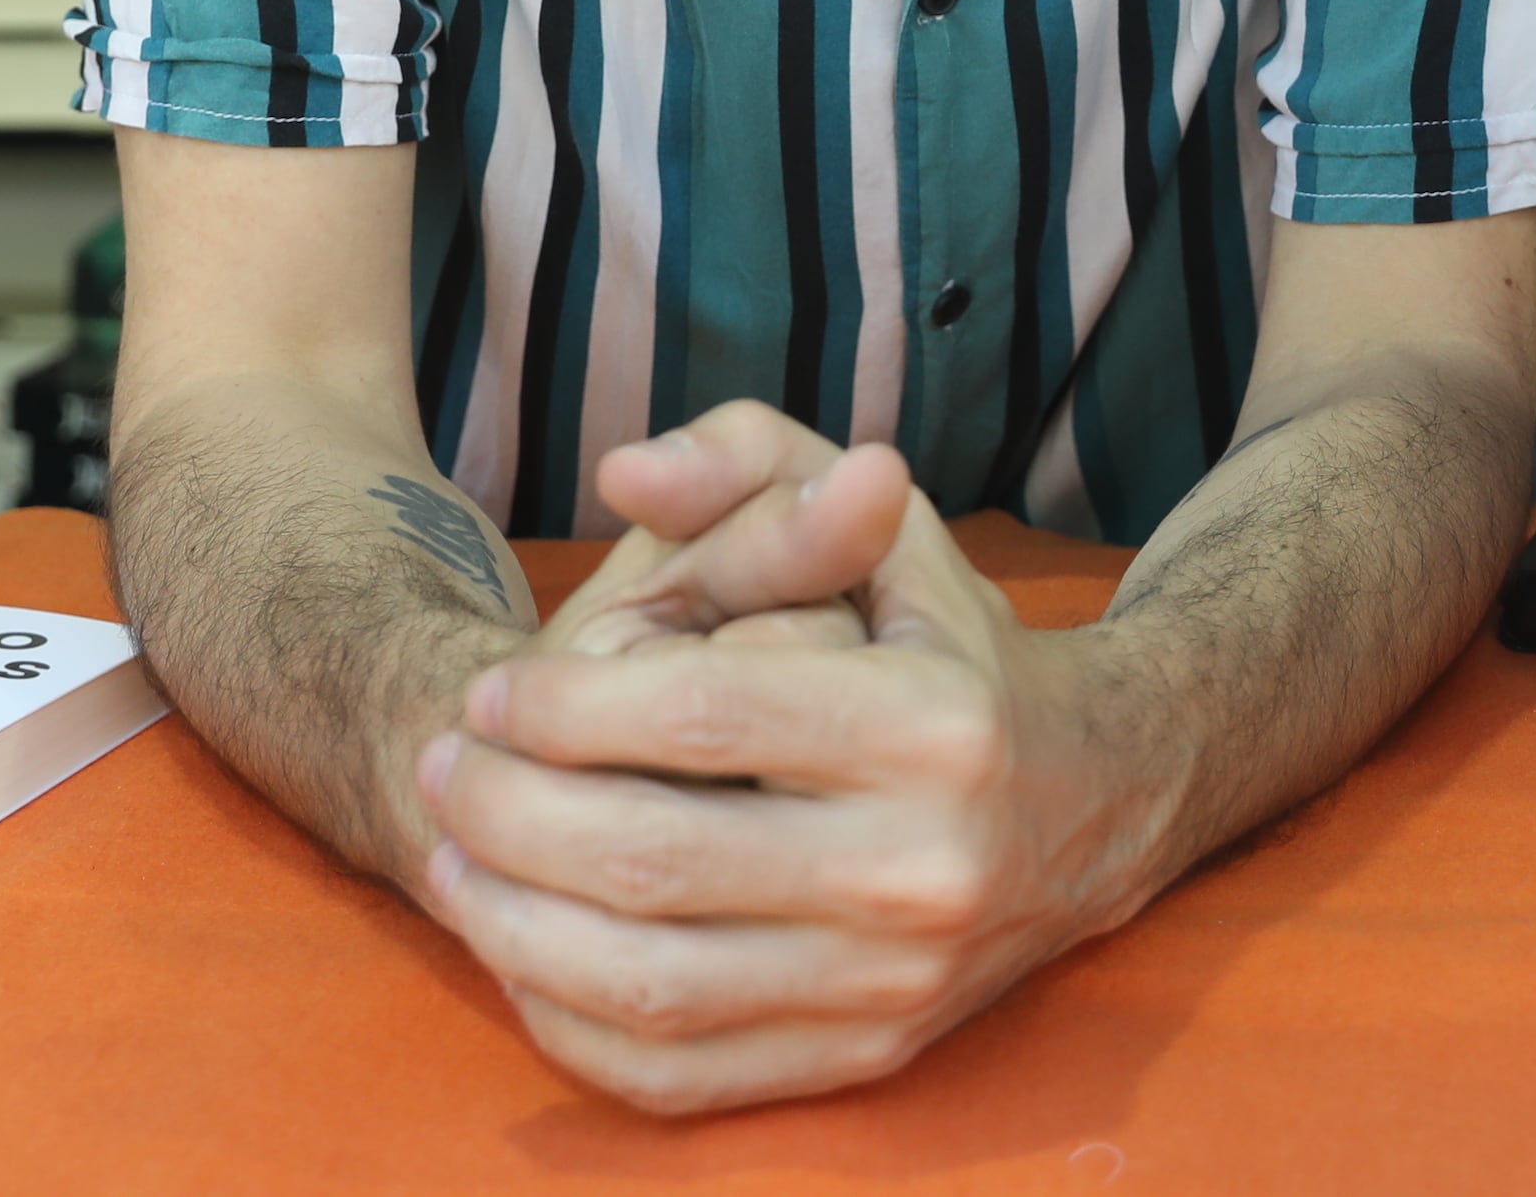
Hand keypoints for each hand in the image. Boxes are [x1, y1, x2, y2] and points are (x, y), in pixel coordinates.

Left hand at [415, 423, 1136, 1114]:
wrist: (1092, 802)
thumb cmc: (948, 645)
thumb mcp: (882, 523)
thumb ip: (752, 460)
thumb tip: (626, 471)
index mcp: (930, 723)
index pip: (694, 716)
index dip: (557, 706)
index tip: (489, 691)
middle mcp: (922, 866)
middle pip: (650, 859)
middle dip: (505, 812)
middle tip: (442, 768)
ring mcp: (894, 983)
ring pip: (647, 985)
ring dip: (510, 924)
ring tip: (452, 855)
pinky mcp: (866, 1061)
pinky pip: (676, 1076)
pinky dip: (567, 1021)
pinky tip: (518, 947)